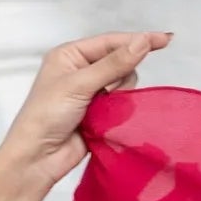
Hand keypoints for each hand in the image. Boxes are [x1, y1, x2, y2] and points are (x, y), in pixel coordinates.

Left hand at [0, 29, 171, 186]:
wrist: (36, 160)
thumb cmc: (45, 117)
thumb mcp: (79, 84)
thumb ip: (114, 63)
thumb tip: (143, 42)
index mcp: (70, 55)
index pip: (111, 41)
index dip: (137, 40)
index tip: (164, 40)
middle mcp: (80, 70)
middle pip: (121, 63)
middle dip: (119, 77)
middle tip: (103, 93)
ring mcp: (90, 93)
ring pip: (125, 85)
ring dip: (117, 97)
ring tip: (97, 110)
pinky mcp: (98, 114)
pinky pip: (122, 106)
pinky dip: (117, 112)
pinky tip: (103, 121)